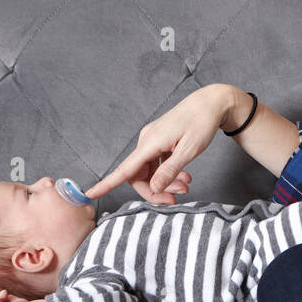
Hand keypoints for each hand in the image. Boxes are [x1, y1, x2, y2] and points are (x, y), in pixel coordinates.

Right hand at [83, 86, 233, 203]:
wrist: (210, 103)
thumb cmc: (202, 123)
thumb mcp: (189, 150)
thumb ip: (170, 170)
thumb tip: (154, 188)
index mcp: (150, 143)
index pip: (124, 169)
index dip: (107, 184)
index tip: (90, 194)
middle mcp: (147, 141)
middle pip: (138, 176)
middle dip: (155, 191)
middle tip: (176, 198)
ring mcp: (153, 141)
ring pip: (150, 171)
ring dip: (165, 183)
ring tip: (186, 186)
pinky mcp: (160, 141)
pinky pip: (157, 164)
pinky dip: (169, 173)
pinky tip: (184, 176)